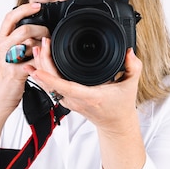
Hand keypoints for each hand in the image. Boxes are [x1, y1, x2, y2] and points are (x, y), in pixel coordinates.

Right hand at [0, 2, 49, 117]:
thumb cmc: (4, 78)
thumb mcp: (7, 55)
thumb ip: (18, 43)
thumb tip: (35, 32)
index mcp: (0, 41)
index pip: (10, 17)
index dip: (25, 8)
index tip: (38, 5)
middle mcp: (2, 48)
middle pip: (24, 29)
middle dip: (41, 30)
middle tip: (48, 35)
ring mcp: (7, 60)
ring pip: (30, 44)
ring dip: (43, 46)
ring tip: (46, 51)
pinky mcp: (15, 72)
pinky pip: (34, 61)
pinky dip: (42, 61)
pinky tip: (44, 63)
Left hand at [24, 37, 142, 134]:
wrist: (115, 124)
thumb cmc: (121, 106)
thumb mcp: (131, 85)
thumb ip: (134, 67)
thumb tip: (129, 52)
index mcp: (90, 96)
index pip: (66, 88)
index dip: (50, 79)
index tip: (39, 69)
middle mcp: (76, 100)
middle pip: (52, 84)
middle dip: (43, 64)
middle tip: (42, 44)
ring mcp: (69, 101)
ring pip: (48, 86)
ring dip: (39, 68)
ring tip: (35, 50)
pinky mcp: (66, 100)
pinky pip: (50, 88)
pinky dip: (42, 76)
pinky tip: (35, 66)